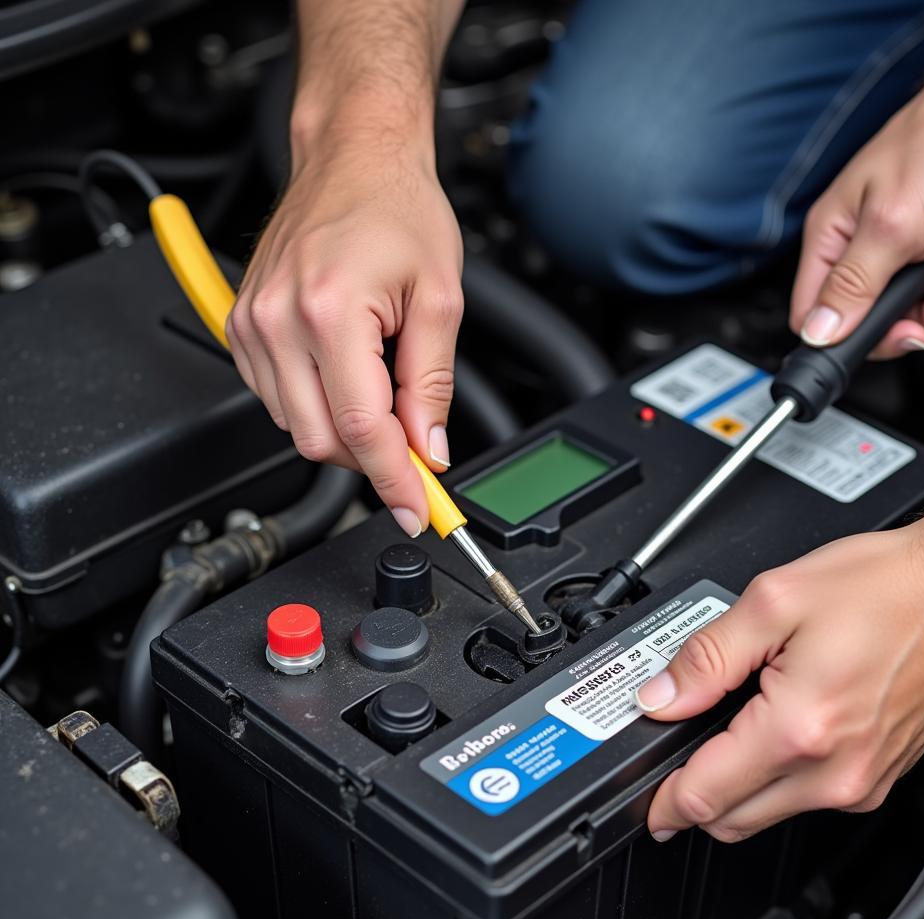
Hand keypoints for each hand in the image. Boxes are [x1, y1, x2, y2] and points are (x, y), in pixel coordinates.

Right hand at [227, 147, 463, 536]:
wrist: (352, 159)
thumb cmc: (396, 210)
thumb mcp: (440, 299)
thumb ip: (432, 385)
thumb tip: (428, 451)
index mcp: (329, 311)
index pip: (362, 429)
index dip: (395, 481)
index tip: (418, 511)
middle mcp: (278, 321)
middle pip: (321, 440)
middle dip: (372, 457)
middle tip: (414, 444)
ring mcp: (252, 324)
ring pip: (295, 427)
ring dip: (344, 431)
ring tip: (380, 386)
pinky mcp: (241, 326)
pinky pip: (275, 400)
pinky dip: (315, 408)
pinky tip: (345, 379)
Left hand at [635, 519, 923, 842]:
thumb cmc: (887, 588)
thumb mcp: (774, 600)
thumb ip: (706, 656)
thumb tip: (661, 697)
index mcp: (800, 728)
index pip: (706, 796)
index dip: (662, 801)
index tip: (644, 798)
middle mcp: (835, 770)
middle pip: (732, 820)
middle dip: (693, 796)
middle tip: (674, 752)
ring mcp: (861, 781)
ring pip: (768, 814)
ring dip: (735, 787)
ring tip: (724, 728)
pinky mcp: (877, 778)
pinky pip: (807, 797)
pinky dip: (775, 777)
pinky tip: (770, 728)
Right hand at [791, 87, 923, 358]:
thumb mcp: (893, 228)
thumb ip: (853, 286)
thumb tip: (817, 332)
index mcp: (829, 239)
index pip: (811, 314)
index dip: (842, 338)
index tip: (883, 335)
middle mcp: (855, 249)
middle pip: (862, 322)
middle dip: (905, 325)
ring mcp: (891, 251)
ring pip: (903, 314)